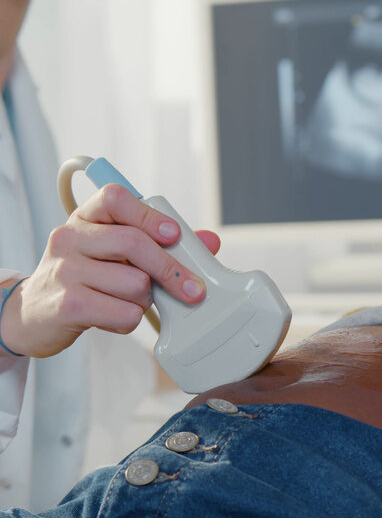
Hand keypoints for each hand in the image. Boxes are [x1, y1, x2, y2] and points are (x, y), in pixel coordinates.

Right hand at [0, 184, 219, 357]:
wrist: (34, 314)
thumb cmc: (85, 278)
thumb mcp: (116, 253)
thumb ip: (161, 244)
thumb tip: (210, 241)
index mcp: (85, 217)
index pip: (116, 198)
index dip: (150, 216)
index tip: (175, 235)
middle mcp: (70, 237)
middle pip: (135, 243)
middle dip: (172, 270)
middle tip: (193, 289)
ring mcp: (65, 270)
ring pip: (136, 283)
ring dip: (144, 300)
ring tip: (127, 301)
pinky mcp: (68, 304)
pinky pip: (125, 312)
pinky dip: (130, 319)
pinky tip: (115, 316)